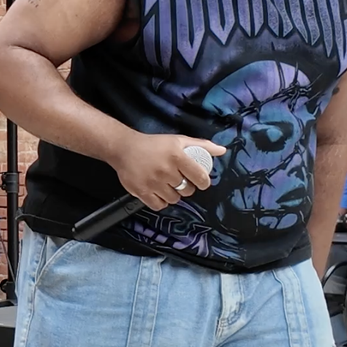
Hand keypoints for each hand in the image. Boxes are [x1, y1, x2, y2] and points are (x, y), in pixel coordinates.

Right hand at [110, 133, 224, 210]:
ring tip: (168, 186)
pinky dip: (161, 202)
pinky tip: (159, 193)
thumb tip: (222, 151)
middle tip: (180, 181)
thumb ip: (202, 146)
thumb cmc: (154, 144)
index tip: (201, 182)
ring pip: (174, 199)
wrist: (124, 148)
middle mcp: (166, 170)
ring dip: (173, 194)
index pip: (199, 177)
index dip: (203, 182)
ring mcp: (153, 182)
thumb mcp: (178, 141)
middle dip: (187, 187)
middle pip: (187, 190)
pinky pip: (159, 205)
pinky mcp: (142, 191)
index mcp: (177, 156)